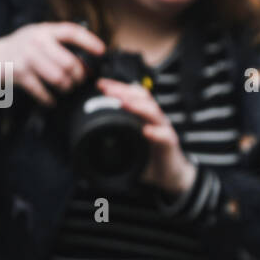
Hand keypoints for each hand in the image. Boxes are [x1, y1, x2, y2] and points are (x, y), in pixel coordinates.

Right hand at [0, 22, 106, 111]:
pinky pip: (42, 90)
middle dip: (78, 76)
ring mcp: (26, 56)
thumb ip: (57, 43)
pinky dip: (49, 99)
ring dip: (66, 88)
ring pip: (59, 78)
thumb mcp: (37, 38)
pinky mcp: (19, 73)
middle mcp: (35, 40)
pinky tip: (51, 100)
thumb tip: (87, 59)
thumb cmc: (21, 51)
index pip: (71, 31)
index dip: (89, 41)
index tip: (102, 51)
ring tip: (67, 89)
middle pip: (69, 62)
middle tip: (79, 81)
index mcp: (43, 30)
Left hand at [95, 78, 197, 196]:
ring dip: (137, 106)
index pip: (132, 95)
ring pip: (153, 111)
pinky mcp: (170, 144)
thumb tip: (88, 142)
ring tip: (123, 102)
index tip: (100, 84)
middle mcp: (154, 119)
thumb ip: (114, 141)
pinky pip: (164, 136)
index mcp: (144, 117)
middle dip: (123, 91)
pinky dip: (155, 132)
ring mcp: (163, 130)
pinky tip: (146, 131)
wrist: (170, 175)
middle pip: (142, 97)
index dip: (117, 87)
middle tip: (106, 89)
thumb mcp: (129, 147)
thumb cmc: (149, 159)